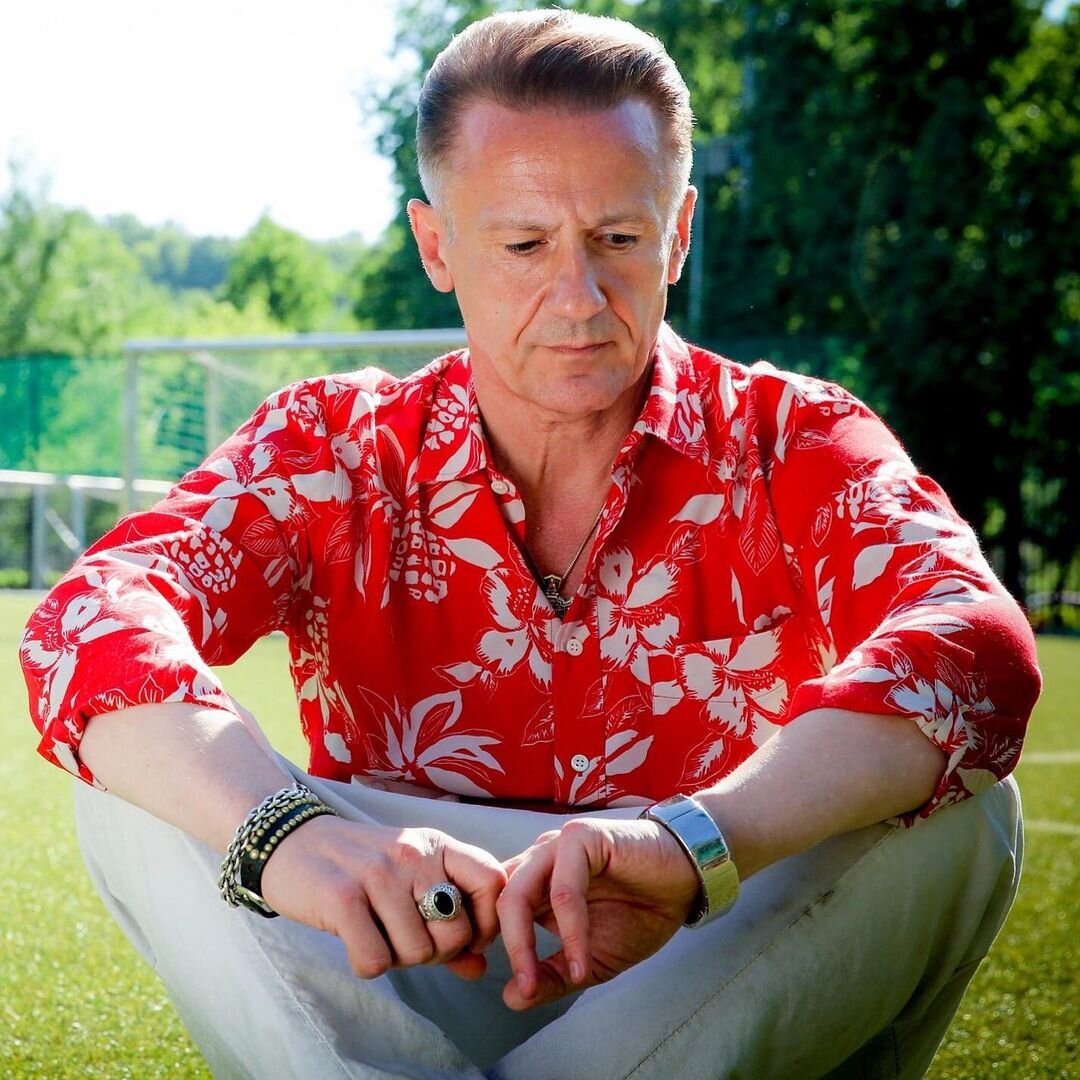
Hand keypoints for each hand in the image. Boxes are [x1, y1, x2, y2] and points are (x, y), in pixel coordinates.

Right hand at [260, 815, 505, 979]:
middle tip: (405, 939)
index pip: (493, 882)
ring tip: (376, 933)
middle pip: (456, 933)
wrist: (292, 841)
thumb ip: (448, 921)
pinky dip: (366, 963)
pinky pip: (375, 961)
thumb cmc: (360, 868)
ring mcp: (379, 874)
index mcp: (437, 845)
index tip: (464, 938)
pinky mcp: (343, 898)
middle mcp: (413, 854)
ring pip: (416, 952)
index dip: (487, 923)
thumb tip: (480, 969)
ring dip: (396, 958)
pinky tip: (354, 940)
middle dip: (434, 953)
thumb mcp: (410, 880)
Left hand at [497, 818, 699, 1010]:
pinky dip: (569, 929)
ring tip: (536, 982)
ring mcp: (557, 846)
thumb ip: (553, 976)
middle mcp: (539, 860)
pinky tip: (582, 959)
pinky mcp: (582, 838)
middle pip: (498, 902)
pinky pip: (563, 888)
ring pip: (520, 892)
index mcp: (534, 882)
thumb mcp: (590, 959)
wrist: (685, 883)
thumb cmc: (639, 914)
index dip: (492, 946)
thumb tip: (511, 999)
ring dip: (524, 942)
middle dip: (506, 950)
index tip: (511, 987)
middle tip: (524, 990)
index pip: (493, 909)